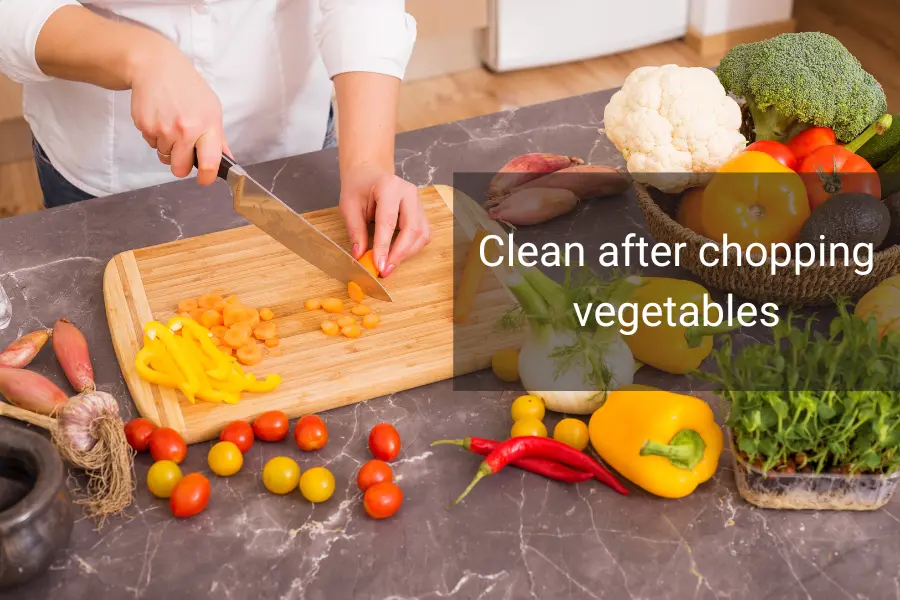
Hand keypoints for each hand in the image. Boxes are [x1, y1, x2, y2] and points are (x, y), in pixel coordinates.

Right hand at [129, 42, 228, 184]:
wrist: (156, 66)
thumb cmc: (187, 87)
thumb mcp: (211, 108)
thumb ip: (218, 139)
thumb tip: (228, 160)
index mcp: (207, 125)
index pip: (209, 163)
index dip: (207, 177)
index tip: (205, 179)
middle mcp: (185, 129)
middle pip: (180, 169)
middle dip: (181, 165)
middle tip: (183, 150)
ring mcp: (163, 129)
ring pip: (164, 157)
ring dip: (167, 147)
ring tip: (171, 124)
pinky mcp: (145, 126)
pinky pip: (151, 144)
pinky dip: (155, 136)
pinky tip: (159, 117)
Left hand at [339, 164, 430, 277]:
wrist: (369, 174)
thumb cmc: (359, 188)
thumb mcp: (349, 206)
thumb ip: (355, 231)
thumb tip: (360, 256)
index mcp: (389, 187)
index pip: (389, 221)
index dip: (384, 246)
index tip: (378, 265)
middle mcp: (409, 193)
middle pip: (412, 229)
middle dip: (399, 253)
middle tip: (385, 269)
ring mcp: (418, 203)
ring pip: (421, 234)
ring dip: (407, 253)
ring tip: (389, 264)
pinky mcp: (421, 213)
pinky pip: (423, 235)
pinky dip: (412, 248)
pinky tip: (398, 254)